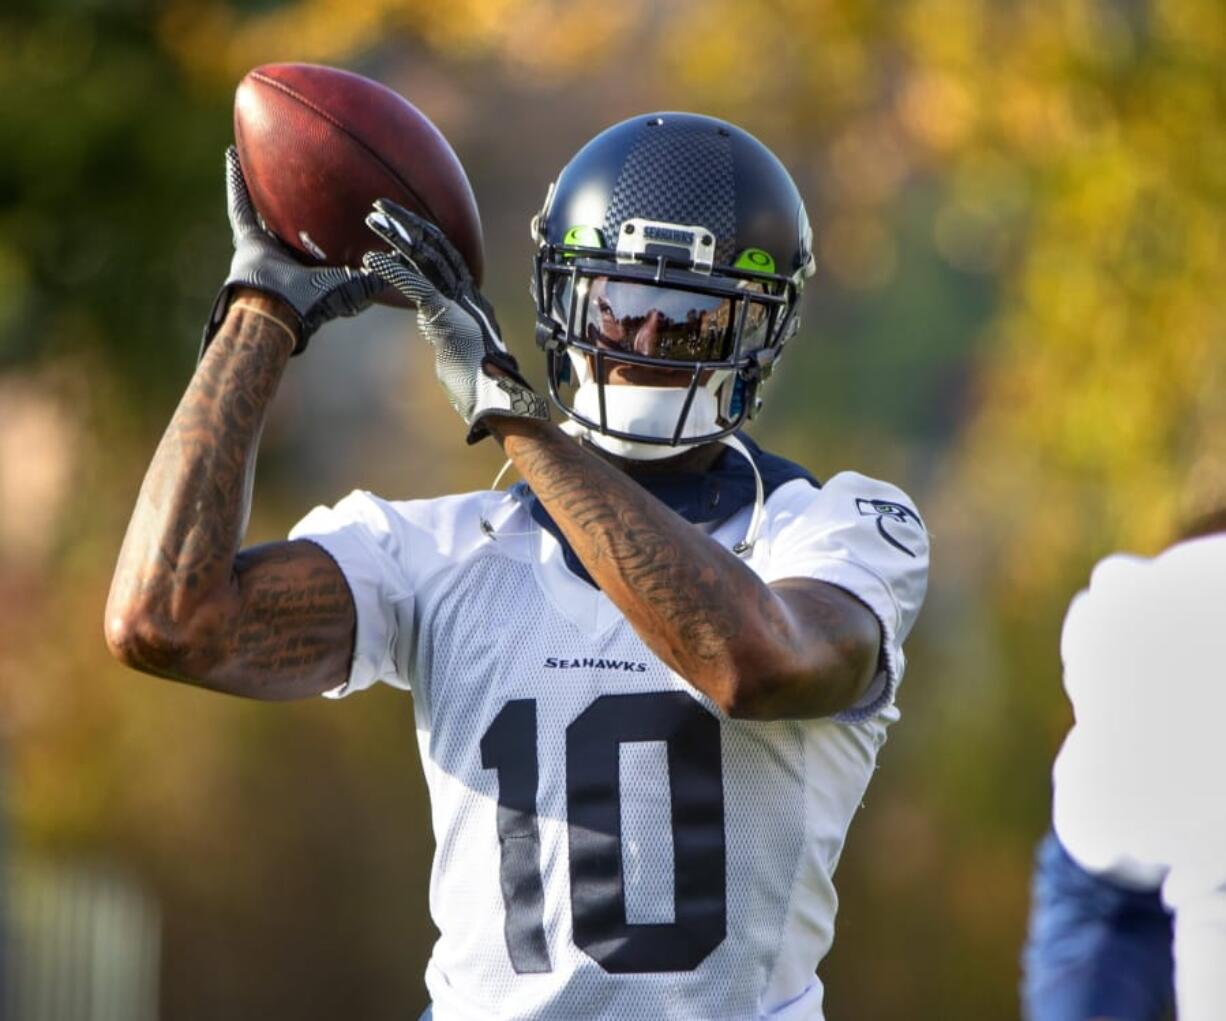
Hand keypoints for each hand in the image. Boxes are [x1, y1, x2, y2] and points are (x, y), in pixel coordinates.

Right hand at [201, 147, 382, 355]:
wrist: (279, 309)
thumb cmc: (316, 302)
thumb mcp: (354, 286)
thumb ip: (376, 275)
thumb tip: (405, 263)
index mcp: (312, 264)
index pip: (322, 237)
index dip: (329, 220)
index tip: (341, 199)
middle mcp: (288, 252)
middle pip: (291, 217)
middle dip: (295, 197)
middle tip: (299, 168)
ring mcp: (265, 244)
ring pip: (263, 206)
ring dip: (262, 183)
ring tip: (261, 152)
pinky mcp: (245, 237)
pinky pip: (240, 204)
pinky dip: (235, 181)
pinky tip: (233, 155)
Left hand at [362, 199, 548, 442]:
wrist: (497, 399)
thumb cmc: (476, 382)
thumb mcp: (456, 346)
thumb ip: (443, 326)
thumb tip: (428, 320)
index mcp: (470, 298)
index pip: (445, 256)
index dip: (422, 234)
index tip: (399, 220)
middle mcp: (468, 294)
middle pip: (437, 247)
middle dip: (408, 223)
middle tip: (380, 207)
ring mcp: (459, 302)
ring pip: (428, 257)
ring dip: (398, 236)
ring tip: (373, 220)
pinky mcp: (446, 315)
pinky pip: (417, 285)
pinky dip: (393, 271)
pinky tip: (372, 261)